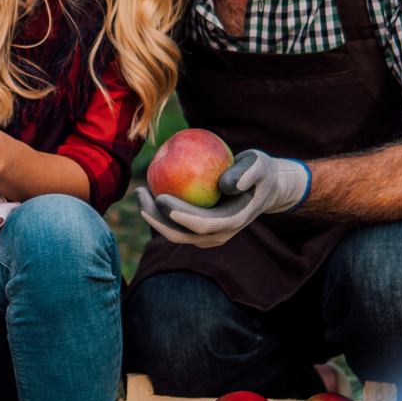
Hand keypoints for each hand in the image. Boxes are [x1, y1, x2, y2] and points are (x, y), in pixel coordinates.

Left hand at [134, 149, 309, 246]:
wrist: (262, 187)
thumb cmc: (259, 172)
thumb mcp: (259, 164)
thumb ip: (247, 173)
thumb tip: (227, 186)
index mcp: (232, 222)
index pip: (201, 224)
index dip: (178, 214)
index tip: (160, 196)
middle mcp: (217, 235)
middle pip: (181, 234)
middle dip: (156, 218)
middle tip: (140, 193)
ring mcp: (206, 236)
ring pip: (173, 232)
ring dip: (152, 216)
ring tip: (139, 192)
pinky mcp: (197, 230)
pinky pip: (173, 223)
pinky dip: (158, 211)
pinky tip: (147, 190)